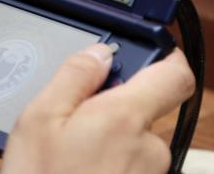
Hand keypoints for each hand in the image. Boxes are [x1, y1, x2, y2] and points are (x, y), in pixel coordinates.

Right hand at [0, 46, 194, 173]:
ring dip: (109, 138)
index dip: (163, 56)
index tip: (143, 52)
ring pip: (136, 141)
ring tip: (69, 152)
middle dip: (115, 106)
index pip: (175, 74)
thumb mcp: (38, 120)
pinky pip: (131, 166)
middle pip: (147, 109)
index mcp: (124, 119)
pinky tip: (77, 171)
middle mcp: (148, 150)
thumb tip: (100, 53)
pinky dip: (109, 163)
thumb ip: (74, 77)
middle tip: (74, 117)